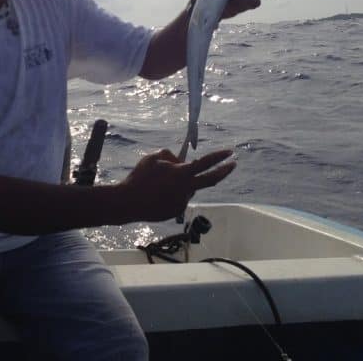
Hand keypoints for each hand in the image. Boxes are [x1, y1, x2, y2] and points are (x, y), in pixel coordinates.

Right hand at [118, 149, 235, 221]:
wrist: (129, 203)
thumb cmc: (140, 177)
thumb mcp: (153, 158)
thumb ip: (170, 156)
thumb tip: (180, 161)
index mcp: (181, 173)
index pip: (205, 163)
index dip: (219, 156)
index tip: (230, 152)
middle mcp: (186, 188)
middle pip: (211, 179)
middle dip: (224, 171)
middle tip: (233, 165)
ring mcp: (182, 201)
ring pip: (189, 188)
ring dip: (183, 183)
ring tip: (160, 183)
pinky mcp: (177, 210)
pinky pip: (180, 198)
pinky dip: (173, 193)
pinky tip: (158, 194)